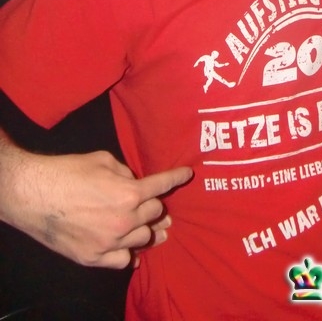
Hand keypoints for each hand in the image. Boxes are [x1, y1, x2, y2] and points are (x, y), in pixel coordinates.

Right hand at [0, 141, 192, 268]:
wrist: (34, 195)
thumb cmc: (67, 172)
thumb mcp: (103, 160)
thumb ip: (125, 173)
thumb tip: (134, 181)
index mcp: (129, 193)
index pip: (162, 185)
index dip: (177, 178)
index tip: (187, 174)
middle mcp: (124, 220)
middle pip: (155, 213)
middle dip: (156, 204)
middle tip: (155, 203)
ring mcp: (109, 242)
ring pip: (143, 238)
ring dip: (147, 229)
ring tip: (153, 228)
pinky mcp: (94, 257)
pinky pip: (123, 260)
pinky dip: (130, 253)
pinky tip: (133, 251)